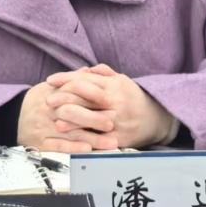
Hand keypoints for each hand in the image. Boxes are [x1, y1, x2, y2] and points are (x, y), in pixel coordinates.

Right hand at [17, 82, 118, 152]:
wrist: (13, 117)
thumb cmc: (38, 101)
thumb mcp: (50, 86)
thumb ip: (70, 79)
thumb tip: (89, 71)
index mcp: (51, 94)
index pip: (74, 95)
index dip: (93, 99)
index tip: (110, 102)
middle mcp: (47, 110)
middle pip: (73, 114)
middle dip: (94, 119)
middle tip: (113, 123)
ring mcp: (43, 127)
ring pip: (70, 133)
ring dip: (92, 138)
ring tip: (111, 142)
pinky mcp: (40, 143)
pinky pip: (58, 146)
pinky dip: (74, 148)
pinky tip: (88, 150)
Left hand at [46, 64, 175, 148]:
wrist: (157, 118)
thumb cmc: (134, 98)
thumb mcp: (122, 80)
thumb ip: (103, 73)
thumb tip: (85, 69)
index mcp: (114, 85)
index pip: (85, 80)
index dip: (65, 79)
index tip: (50, 80)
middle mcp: (115, 101)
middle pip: (85, 98)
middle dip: (64, 98)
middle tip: (47, 99)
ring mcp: (117, 120)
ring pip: (90, 118)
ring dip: (71, 118)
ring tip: (55, 117)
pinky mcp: (119, 137)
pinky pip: (98, 137)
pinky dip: (83, 136)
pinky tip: (71, 136)